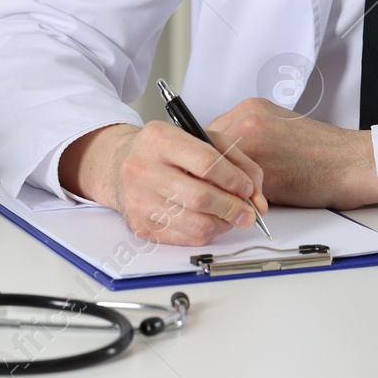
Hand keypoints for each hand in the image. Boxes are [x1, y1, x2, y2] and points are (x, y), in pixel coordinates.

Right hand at [58, 121, 267, 245]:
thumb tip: (256, 194)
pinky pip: (184, 238)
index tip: (248, 188)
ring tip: (233, 217)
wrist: (121, 165)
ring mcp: (138, 200)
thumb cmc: (167, 151)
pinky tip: (212, 222)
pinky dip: (207, 233)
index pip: (206, 162)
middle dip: (233, 207)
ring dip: (223, 224)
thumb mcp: (200, 138)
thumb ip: (234, 159)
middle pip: (200, 197)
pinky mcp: (140, 225)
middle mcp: (142, 169)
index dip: (234, 179)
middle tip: (249, 212)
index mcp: (159, 138)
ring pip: (195, 223)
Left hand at [208, 98, 377, 208]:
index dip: (209, 156)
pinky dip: (240, 200)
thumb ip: (248, 135)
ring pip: (217, 170)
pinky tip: (256, 202)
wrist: (351, 163)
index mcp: (252, 108)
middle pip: (206, 149)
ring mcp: (254, 145)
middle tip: (220, 186)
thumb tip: (223, 157)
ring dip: (224, 186)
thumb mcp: (280, 128)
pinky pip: (235, 190)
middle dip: (211, 171)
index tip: (212, 169)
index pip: (208, 132)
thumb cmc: (323, 152)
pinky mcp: (261, 173)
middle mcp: (248, 121)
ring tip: (240, 196)